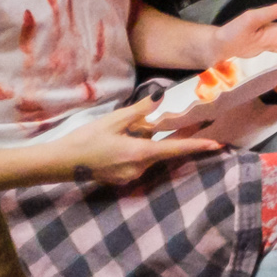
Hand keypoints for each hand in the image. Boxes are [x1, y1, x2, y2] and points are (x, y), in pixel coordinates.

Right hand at [40, 100, 220, 185]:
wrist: (59, 163)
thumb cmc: (85, 139)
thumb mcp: (114, 120)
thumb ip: (140, 110)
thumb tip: (161, 97)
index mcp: (139, 154)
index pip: (175, 149)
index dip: (197, 146)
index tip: (217, 145)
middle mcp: (138, 169)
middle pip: (158, 149)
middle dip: (153, 135)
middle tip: (131, 125)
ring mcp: (129, 177)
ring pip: (146, 155)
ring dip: (140, 142)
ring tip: (115, 133)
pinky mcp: (120, 179)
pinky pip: (135, 162)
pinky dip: (133, 150)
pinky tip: (114, 142)